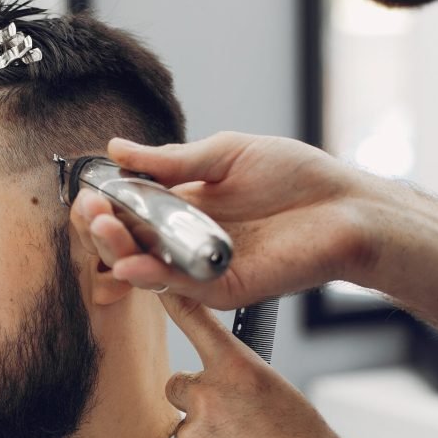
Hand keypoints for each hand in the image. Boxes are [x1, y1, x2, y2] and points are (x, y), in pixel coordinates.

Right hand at [70, 132, 373, 309]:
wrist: (348, 207)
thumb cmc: (296, 177)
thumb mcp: (225, 154)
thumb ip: (171, 160)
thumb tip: (116, 149)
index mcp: (182, 205)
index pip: (129, 209)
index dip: (105, 202)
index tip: (90, 190)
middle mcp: (185, 238)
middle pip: (129, 240)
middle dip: (103, 227)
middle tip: (91, 209)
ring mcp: (201, 266)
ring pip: (146, 267)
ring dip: (118, 251)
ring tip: (104, 228)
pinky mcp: (223, 288)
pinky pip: (180, 287)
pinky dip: (153, 277)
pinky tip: (132, 263)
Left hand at [160, 292, 386, 437]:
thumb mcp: (291, 405)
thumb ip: (249, 390)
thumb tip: (236, 397)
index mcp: (242, 373)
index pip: (196, 325)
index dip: (175, 303)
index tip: (159, 287)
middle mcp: (210, 397)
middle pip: (181, 386)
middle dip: (199, 402)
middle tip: (233, 429)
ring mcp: (192, 436)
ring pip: (187, 431)